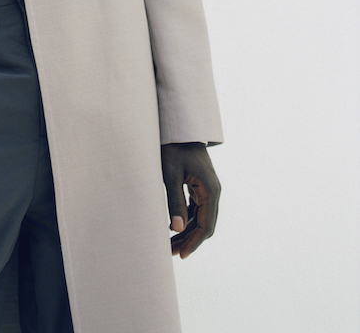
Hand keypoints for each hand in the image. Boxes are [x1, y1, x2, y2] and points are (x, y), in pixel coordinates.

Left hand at [161, 142, 219, 258]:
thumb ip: (174, 201)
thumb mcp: (170, 174)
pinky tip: (173, 227)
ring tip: (170, 245)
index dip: (194, 242)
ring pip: (200, 218)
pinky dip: (186, 220)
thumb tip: (176, 228)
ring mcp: (207, 189)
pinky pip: (196, 209)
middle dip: (189, 240)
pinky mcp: (199, 186)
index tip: (181, 254)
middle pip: (204, 224)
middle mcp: (213, 191)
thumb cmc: (173, 148)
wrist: (178, 128)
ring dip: (187, 231)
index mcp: (211, 190)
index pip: (206, 225)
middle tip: (171, 253)